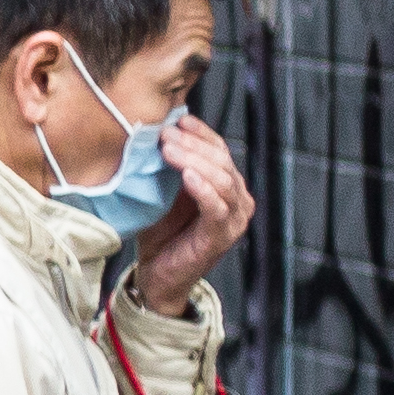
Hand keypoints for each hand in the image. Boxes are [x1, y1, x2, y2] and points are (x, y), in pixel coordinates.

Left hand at [126, 113, 253, 317]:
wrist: (158, 276)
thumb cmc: (161, 233)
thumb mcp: (164, 193)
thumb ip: (168, 167)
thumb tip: (156, 131)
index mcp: (226, 185)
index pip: (219, 150)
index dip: (201, 133)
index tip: (179, 118)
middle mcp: (237, 199)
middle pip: (221, 162)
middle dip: (193, 144)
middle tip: (166, 133)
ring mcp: (234, 218)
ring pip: (222, 180)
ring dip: (195, 161)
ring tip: (170, 150)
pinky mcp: (222, 236)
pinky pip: (217, 208)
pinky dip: (204, 190)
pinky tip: (188, 177)